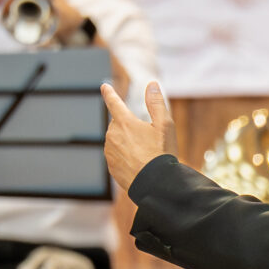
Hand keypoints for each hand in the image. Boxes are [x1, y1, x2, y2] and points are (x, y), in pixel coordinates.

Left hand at [102, 80, 177, 194]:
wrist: (154, 184)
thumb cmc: (161, 153)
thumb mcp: (164, 125)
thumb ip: (156, 103)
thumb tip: (152, 84)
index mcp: (124, 122)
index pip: (114, 102)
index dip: (109, 93)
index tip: (104, 87)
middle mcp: (112, 135)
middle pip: (120, 125)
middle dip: (131, 128)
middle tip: (148, 141)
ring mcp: (109, 151)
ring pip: (118, 141)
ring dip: (128, 143)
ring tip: (145, 155)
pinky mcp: (110, 166)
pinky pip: (117, 156)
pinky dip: (126, 158)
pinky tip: (139, 165)